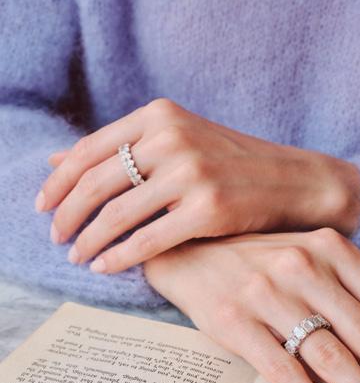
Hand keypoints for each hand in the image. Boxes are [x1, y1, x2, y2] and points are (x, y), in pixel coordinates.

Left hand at [36, 98, 359, 272]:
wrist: (294, 180)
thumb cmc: (232, 162)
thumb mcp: (178, 138)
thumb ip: (120, 146)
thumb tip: (55, 158)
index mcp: (161, 115)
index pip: (89, 149)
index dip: (58, 181)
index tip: (43, 206)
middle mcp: (173, 137)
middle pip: (95, 181)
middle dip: (66, 215)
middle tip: (56, 237)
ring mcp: (192, 173)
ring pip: (116, 213)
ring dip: (87, 240)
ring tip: (77, 256)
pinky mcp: (209, 209)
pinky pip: (146, 240)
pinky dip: (117, 257)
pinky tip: (104, 267)